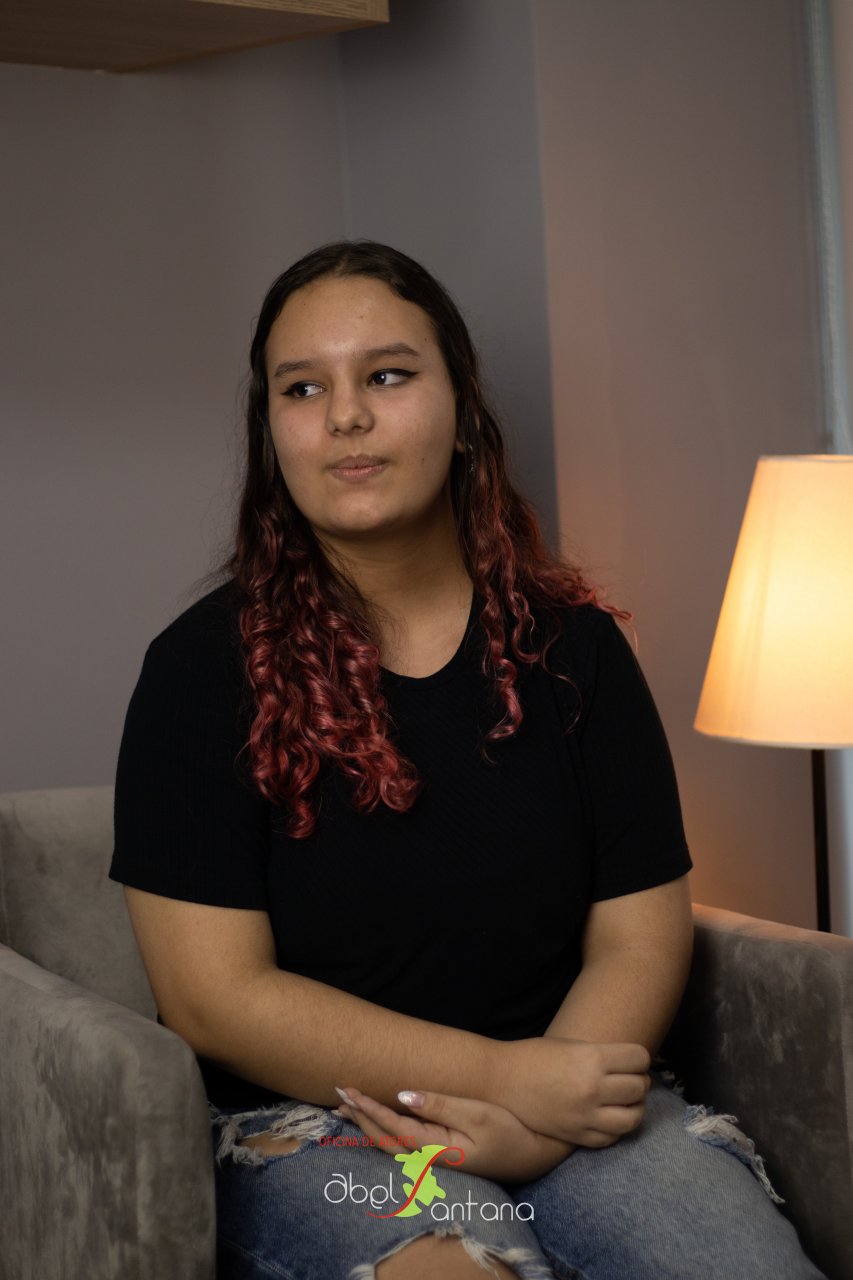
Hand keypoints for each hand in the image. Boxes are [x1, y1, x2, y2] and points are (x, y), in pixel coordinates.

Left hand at [337, 1086, 573, 1182]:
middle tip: (338, 1093)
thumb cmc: (511, 1130)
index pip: (394, 1128)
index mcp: (437, 1150)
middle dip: (360, 1118)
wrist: (536, 1155)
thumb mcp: (479, 1113)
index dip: (369, 1109)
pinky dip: (383, 1130)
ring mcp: (435, 1161)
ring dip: (367, 1126)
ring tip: (346, 1107)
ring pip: (391, 1145)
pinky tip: (377, 1120)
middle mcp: (431, 1160)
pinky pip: (403, 1144)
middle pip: (385, 1140)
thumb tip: (403, 1095)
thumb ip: (441, 1105)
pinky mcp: (441, 1155)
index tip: (349, 1090)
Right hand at [494, 1037, 650, 1146]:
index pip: (640, 1058)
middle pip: (639, 1087)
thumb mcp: (572, 1046)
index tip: (633, 1059)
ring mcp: (585, 1115)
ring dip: (635, 1108)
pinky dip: (617, 1128)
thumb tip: (634, 1066)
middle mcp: (592, 1088)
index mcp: (591, 1058)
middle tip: (630, 1078)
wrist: (501, 1080)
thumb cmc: (535, 1056)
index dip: (640, 1058)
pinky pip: (612, 1137)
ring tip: (626, 1101)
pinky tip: (609, 1117)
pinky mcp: (575, 1135)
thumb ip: (603, 1056)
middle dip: (639, 1081)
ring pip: (633, 1118)